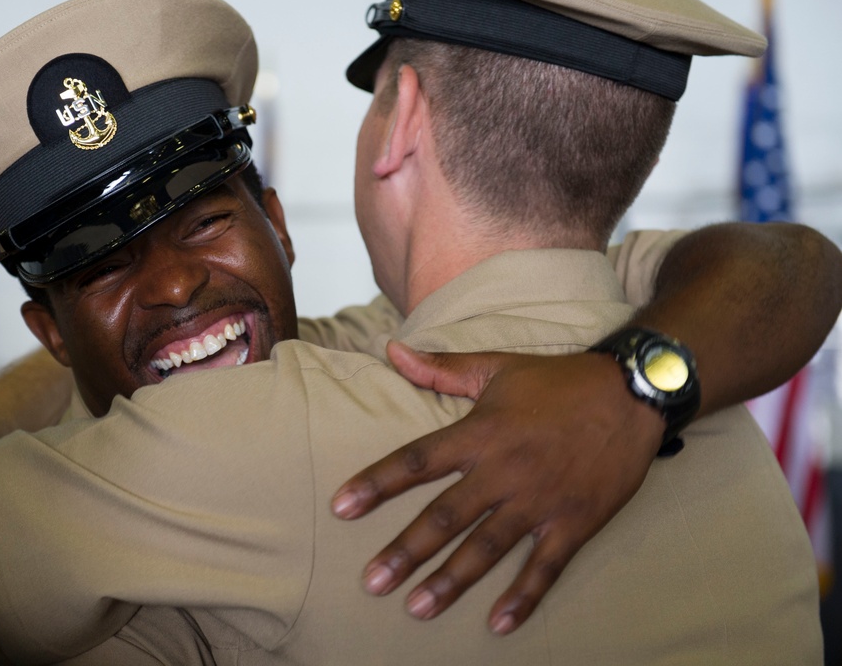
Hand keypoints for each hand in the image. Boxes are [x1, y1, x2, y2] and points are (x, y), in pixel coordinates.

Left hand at [331, 341, 663, 633]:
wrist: (632, 393)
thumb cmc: (558, 380)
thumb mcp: (496, 368)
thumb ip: (440, 369)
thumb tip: (390, 350)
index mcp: (480, 433)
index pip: (417, 461)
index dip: (377, 483)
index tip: (341, 507)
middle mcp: (504, 470)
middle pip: (445, 516)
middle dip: (406, 551)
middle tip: (373, 582)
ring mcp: (540, 500)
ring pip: (487, 547)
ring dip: (451, 581)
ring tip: (418, 608)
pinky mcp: (574, 522)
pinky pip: (545, 567)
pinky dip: (523, 597)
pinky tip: (498, 623)